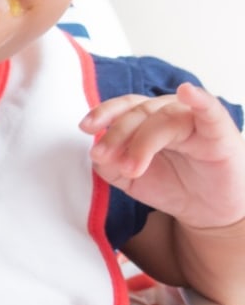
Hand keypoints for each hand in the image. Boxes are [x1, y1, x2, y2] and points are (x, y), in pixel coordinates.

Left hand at [80, 83, 244, 229]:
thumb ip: (110, 165)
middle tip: (104, 157)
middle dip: (117, 134)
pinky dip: (199, 99)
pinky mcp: (219, 131)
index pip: (124, 107)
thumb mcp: (131, 178)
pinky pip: (209, 110)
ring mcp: (194, 119)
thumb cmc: (172, 186)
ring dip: (142, 142)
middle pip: (138, 112)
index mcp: (147, 118)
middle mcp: (169, 112)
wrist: (209, 212)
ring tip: (130, 168)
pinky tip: (188, 92)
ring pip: (163, 118)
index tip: (85, 127)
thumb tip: (96, 154)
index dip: (104, 113)